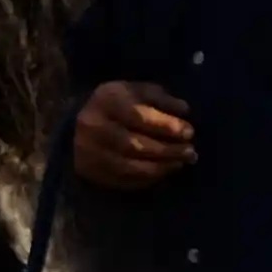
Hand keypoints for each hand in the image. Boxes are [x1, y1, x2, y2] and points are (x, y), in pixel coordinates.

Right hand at [72, 81, 197, 189]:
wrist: (80, 121)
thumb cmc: (118, 103)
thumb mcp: (137, 90)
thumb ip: (160, 98)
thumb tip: (184, 110)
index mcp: (107, 100)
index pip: (139, 116)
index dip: (167, 126)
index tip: (189, 133)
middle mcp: (93, 126)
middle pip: (135, 144)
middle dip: (167, 150)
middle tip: (191, 152)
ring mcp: (89, 152)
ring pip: (130, 166)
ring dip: (161, 167)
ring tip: (180, 163)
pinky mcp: (90, 171)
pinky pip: (123, 180)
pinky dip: (147, 179)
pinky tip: (163, 172)